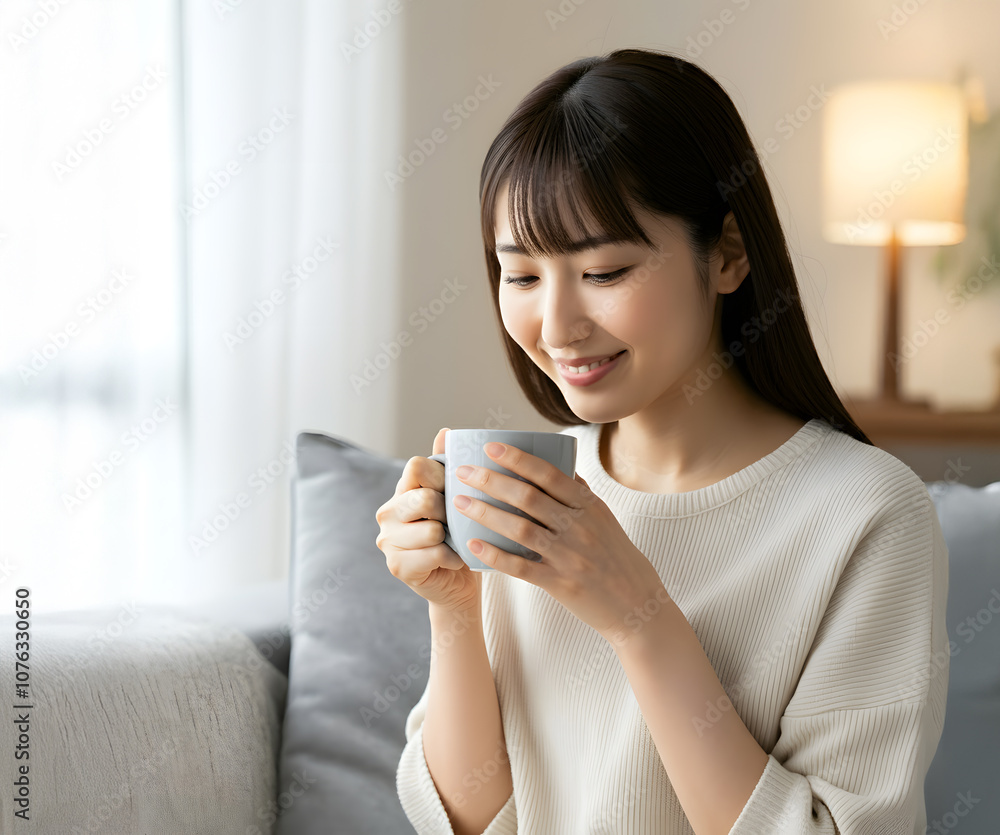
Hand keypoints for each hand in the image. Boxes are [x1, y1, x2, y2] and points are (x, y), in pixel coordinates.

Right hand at [375, 427, 481, 614]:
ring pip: (431, 529)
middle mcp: (388, 512)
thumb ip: (446, 466)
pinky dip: (454, 558)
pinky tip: (455, 560)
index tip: (456, 491)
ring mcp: (388, 541)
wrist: (457, 582)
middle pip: (424, 498)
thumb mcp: (455, 498)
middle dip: (450, 511)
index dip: (442, 476)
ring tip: (456, 542)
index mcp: (402, 491)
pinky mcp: (398, 566)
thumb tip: (446, 432)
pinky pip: (435, 554)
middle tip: (458, 522)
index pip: (417, 466)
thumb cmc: (458, 536)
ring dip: (454, 538)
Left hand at [452, 441, 670, 645]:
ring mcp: (570, 557)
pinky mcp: (561, 584)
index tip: (490, 448)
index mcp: (589, 506)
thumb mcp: (604, 518)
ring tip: (460, 503)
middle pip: (528, 498)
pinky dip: (495, 555)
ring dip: (485, 514)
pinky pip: (522, 568)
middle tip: (462, 472)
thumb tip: (559, 465)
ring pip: (520, 530)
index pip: (549, 474)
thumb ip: (580, 493)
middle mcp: (580, 527)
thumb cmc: (616, 557)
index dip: (517, 459)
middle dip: (491, 481)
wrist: (637, 605)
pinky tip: (472, 545)